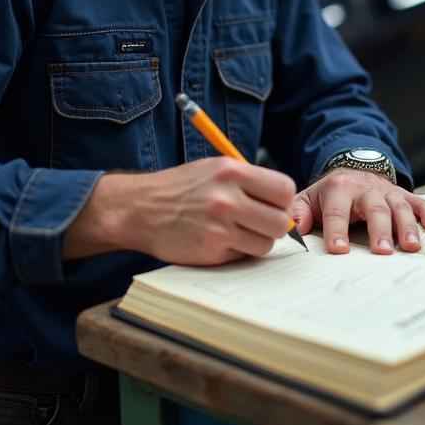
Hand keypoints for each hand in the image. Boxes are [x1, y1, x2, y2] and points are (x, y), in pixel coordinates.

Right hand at [63, 158, 296, 265]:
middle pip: (280, 221)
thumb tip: (284, 203)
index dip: (282, 200)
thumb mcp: (214, 168)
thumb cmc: (181, 187)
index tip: (274, 205)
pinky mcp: (210, 250)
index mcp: (231, 171)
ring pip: (266, 243)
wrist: (140, 208)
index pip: (284, 189)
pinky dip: (238, 252)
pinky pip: (244, 256)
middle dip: (275, 225)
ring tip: (239, 232)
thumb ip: (249, 181)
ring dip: (258, 241)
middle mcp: (227, 197)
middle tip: (261, 223)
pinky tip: (221, 241)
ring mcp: (219, 226)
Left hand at [291, 169, 424, 253]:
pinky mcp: (402, 195)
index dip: (336, 230)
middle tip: (382, 252)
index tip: (338, 250)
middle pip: (373, 209)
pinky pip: (419, 201)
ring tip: (411, 247)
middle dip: (378, 230)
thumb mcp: (308, 199)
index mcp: (338, 188)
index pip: (336, 211)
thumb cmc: (328, 194)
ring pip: (399, 206)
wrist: (350, 170)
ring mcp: (386, 191)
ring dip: (406, 226)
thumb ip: (297, 214)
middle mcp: (365, 188)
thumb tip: (290, 230)